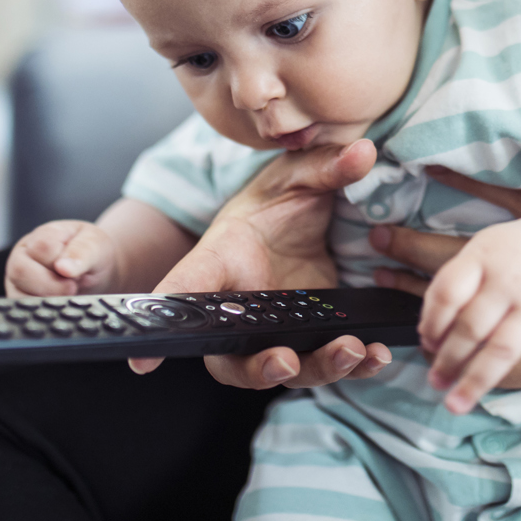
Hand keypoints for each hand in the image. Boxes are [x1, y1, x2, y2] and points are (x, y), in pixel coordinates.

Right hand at [5, 220, 116, 297]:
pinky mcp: (19, 296)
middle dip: (51, 285)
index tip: (77, 271)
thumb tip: (63, 268)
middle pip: (21, 271)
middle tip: (72, 287)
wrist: (98, 269)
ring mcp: (19, 276)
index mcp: (43, 235)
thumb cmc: (92, 251)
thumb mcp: (95, 244)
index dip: (61, 263)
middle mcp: (24, 254)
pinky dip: (40, 309)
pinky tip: (57, 304)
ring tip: (67, 294)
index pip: (41, 247)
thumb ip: (81, 252)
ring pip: (17, 293)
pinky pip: (19, 307)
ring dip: (46, 298)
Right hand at [132, 139, 396, 387]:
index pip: (182, 293)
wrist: (305, 221)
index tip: (143, 362)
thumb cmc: (281, 200)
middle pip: (234, 358)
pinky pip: (324, 360)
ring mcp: (274, 328)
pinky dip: (353, 366)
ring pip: (284, 367)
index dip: (161, 327)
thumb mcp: (298, 176)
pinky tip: (378, 355)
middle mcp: (239, 307)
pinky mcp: (309, 335)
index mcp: (220, 262)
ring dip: (319, 369)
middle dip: (259, 369)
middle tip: (287, 360)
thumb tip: (363, 152)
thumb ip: (325, 166)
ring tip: (356, 352)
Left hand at [420, 217, 520, 434]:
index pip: (447, 293)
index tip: (426, 339)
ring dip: (476, 382)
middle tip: (435, 380)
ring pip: (502, 351)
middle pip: (471, 328)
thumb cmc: (515, 252)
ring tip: (454, 405)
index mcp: (483, 260)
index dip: (431, 321)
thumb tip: (428, 337)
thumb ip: (453, 287)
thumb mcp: (481, 249)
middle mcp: (509, 285)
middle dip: (447, 359)